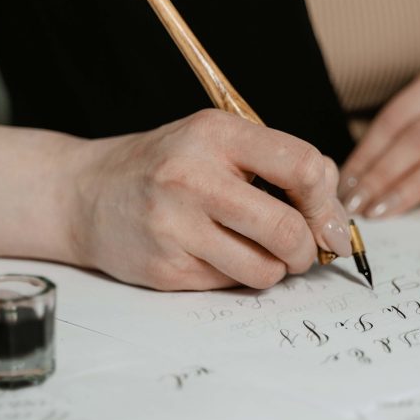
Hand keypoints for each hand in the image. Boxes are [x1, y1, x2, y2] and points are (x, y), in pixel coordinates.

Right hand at [68, 109, 351, 290]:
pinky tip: (213, 255)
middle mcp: (192, 176)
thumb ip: (277, 165)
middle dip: (308, 250)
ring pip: (264, 270)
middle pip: (287, 229)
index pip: (303, 166)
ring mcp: (174, 226)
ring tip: (256, 251)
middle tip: (302, 250)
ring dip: (274, 269)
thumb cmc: (166, 166)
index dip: (327, 203)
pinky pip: (230, 285)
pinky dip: (236, 276)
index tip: (328, 221)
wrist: (85, 194)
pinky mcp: (164, 268)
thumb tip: (334, 217)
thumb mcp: (217, 142)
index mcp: (216, 134)